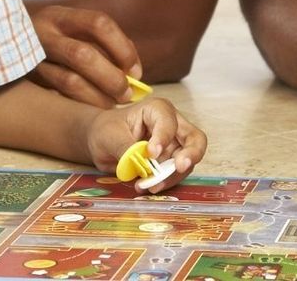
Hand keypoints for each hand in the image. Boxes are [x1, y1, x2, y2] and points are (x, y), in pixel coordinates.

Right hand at [26, 3, 143, 106]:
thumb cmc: (51, 42)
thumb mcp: (69, 30)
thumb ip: (100, 44)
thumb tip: (134, 73)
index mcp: (59, 15)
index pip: (99, 23)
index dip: (122, 47)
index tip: (135, 70)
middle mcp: (42, 33)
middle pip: (84, 54)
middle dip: (111, 77)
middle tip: (127, 94)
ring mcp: (30, 58)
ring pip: (69, 81)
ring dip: (97, 97)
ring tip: (112, 105)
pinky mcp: (26, 81)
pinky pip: (58, 96)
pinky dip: (80, 104)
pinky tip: (92, 108)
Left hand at [85, 99, 206, 193]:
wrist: (102, 143)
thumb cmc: (107, 130)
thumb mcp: (110, 136)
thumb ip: (126, 148)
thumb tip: (141, 161)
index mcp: (157, 110)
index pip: (168, 122)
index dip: (163, 138)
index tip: (151, 153)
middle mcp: (172, 125)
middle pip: (194, 139)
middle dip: (191, 154)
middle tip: (180, 167)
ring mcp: (174, 144)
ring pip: (186, 161)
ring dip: (171, 175)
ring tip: (150, 185)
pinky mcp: (171, 162)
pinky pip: (175, 174)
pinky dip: (165, 182)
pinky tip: (149, 186)